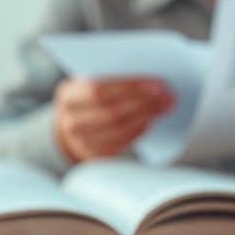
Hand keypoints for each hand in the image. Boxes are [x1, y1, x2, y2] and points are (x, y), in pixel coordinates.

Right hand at [54, 77, 175, 163]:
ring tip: (164, 106)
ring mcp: (80, 142)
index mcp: (67, 96)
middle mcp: (70, 121)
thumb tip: (148, 79)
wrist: (72, 125)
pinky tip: (151, 120)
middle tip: (166, 95)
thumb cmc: (88, 98)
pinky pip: (120, 144)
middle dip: (143, 102)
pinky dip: (138, 131)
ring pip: (118, 129)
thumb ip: (111, 78)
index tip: (155, 83)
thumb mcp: (89, 82)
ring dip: (146, 117)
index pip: (98, 90)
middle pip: (111, 111)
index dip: (129, 87)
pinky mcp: (94, 156)